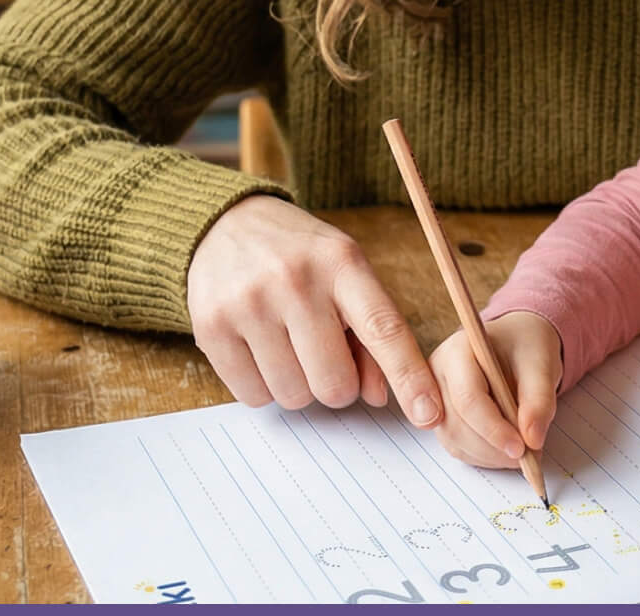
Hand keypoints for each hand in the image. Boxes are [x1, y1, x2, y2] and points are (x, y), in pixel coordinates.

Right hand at [186, 195, 441, 425]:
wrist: (226, 224)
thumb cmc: (300, 257)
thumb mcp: (346, 276)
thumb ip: (371, 335)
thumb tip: (380, 396)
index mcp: (342, 263)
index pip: (383, 329)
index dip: (409, 377)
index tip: (429, 415)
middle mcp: (295, 280)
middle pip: (335, 384)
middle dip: (336, 383)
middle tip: (323, 352)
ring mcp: (249, 303)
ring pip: (293, 396)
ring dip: (297, 384)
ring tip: (287, 343)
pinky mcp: (211, 326)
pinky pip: (253, 397)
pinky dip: (263, 386)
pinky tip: (258, 348)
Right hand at [428, 312, 561, 469]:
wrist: (517, 346)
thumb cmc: (526, 349)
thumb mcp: (542, 365)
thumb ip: (539, 400)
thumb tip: (532, 440)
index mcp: (457, 352)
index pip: (467, 398)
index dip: (494, 429)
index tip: (521, 448)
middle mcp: (437, 375)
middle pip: (457, 425)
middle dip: (494, 448)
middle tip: (527, 455)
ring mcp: (436, 399)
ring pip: (455, 442)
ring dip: (490, 455)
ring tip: (522, 450)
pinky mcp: (442, 420)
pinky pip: (458, 448)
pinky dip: (485, 457)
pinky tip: (506, 449)